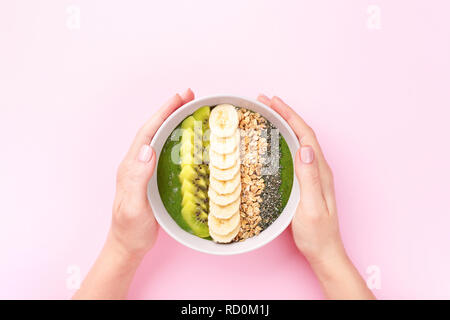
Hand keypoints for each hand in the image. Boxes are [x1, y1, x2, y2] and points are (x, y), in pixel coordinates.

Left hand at [110, 89, 194, 257]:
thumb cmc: (130, 230)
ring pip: (161, 139)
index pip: (148, 132)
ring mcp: (146, 170)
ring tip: (193, 110)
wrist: (128, 246)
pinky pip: (167, 152)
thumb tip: (148, 149)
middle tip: (190, 96)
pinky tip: (191, 139)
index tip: (180, 97)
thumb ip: (137, 179)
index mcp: (131, 166)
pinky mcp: (154, 178)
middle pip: (155, 130)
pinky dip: (179, 140)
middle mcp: (138, 163)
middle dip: (170, 110)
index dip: (163, 113)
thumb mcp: (133, 207)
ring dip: (175, 122)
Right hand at [257, 94, 374, 298]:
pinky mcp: (306, 182)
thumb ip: (309, 178)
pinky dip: (283, 141)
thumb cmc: (317, 234)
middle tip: (265, 102)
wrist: (323, 252)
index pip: (305, 135)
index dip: (290, 116)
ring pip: (298, 141)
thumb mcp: (311, 207)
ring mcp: (313, 175)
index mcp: (320, 171)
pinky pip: (294, 153)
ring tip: (267, 115)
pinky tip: (273, 142)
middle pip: (302, 133)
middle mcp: (318, 169)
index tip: (273, 102)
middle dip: (285, 114)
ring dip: (284, 125)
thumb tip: (303, 147)